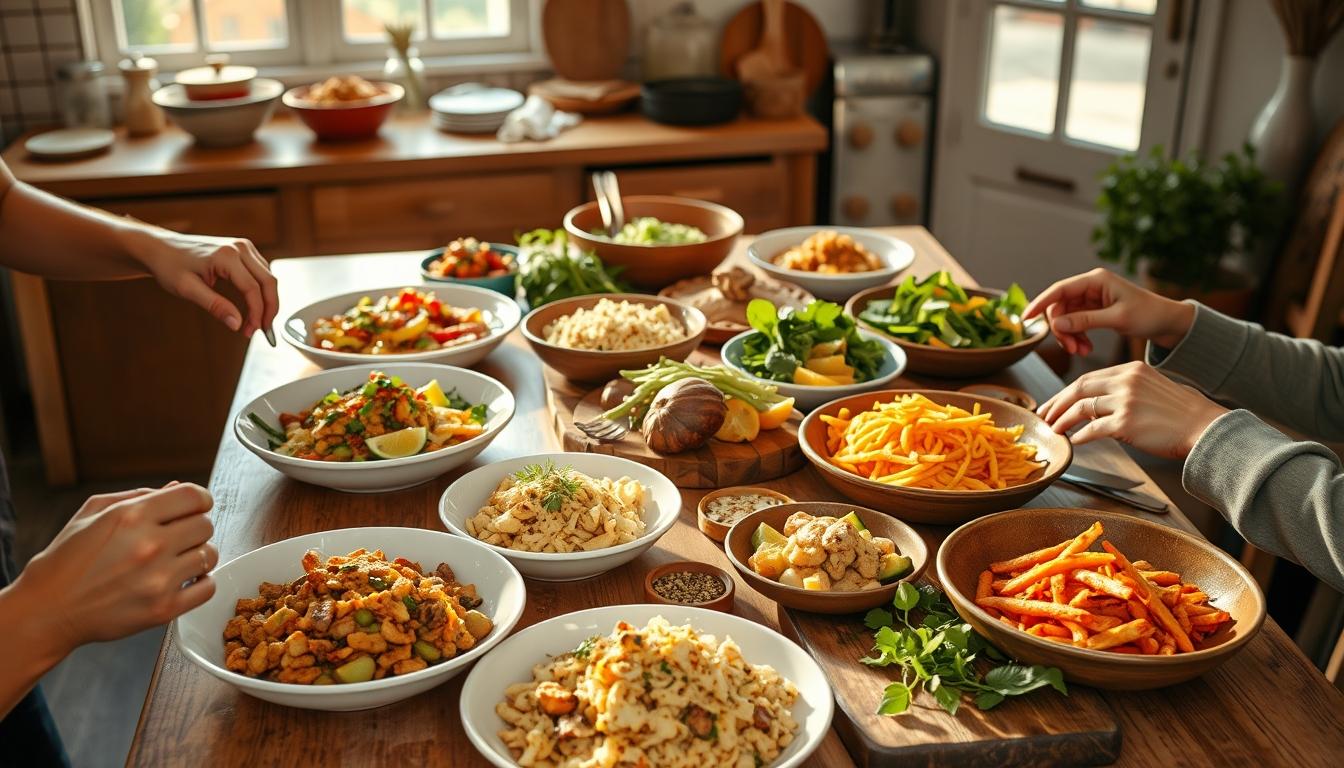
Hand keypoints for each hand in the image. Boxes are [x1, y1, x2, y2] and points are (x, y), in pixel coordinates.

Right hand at [13, 483, 217, 657]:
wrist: (47, 610)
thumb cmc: (66, 562)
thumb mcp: (92, 514)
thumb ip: (138, 496)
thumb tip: (175, 487)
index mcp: (132, 516)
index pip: (194, 496)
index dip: (199, 500)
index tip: (196, 507)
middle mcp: (149, 545)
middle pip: (206, 525)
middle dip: (195, 527)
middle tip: (179, 537)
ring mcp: (159, 579)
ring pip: (210, 555)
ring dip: (198, 555)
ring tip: (178, 560)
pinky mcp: (163, 608)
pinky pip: (208, 588)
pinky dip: (201, 583)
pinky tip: (183, 580)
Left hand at [135, 230, 278, 340]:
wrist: (159, 247)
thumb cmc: (169, 265)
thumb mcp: (187, 289)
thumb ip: (215, 306)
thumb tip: (237, 324)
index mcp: (226, 256)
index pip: (253, 289)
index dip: (257, 313)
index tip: (250, 331)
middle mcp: (239, 247)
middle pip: (268, 281)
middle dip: (269, 308)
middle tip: (262, 329)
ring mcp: (243, 246)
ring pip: (267, 276)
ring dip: (267, 300)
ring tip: (257, 320)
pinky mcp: (242, 250)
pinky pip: (261, 271)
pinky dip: (261, 290)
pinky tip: (255, 304)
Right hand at [1024, 268, 1194, 355]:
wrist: (1167, 322)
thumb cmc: (1148, 314)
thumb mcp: (1117, 319)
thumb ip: (1085, 320)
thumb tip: (1056, 324)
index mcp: (1096, 280)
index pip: (1059, 290)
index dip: (1040, 303)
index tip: (1026, 318)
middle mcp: (1090, 287)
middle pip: (1060, 307)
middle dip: (1061, 329)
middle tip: (1071, 349)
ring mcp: (1091, 299)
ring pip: (1065, 317)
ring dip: (1069, 336)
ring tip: (1081, 351)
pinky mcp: (1093, 310)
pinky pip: (1075, 324)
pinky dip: (1076, 337)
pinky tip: (1085, 348)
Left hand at [1037, 361, 1226, 458]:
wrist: (1205, 427)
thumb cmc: (1182, 413)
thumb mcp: (1153, 387)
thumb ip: (1126, 389)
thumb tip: (1097, 404)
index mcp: (1132, 369)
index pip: (1089, 377)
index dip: (1067, 391)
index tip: (1055, 402)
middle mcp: (1126, 381)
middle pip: (1079, 388)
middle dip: (1057, 402)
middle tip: (1044, 415)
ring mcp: (1125, 402)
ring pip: (1082, 408)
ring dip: (1063, 420)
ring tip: (1053, 429)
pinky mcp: (1126, 424)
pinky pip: (1092, 430)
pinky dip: (1080, 436)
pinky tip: (1074, 441)